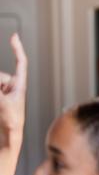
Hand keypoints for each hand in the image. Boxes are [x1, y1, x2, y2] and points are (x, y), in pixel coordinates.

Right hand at [0, 34, 27, 149]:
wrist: (7, 137)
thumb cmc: (11, 125)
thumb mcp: (4, 105)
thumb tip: (0, 83)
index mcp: (19, 86)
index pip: (21, 64)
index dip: (17, 50)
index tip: (14, 36)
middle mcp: (9, 87)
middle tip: (1, 101)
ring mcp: (1, 91)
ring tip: (0, 105)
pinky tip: (0, 104)